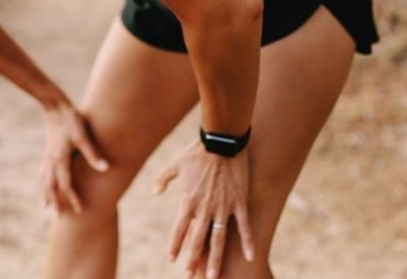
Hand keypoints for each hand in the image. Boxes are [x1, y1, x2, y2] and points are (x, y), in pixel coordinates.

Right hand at [40, 100, 108, 214]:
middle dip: (56, 202)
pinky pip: (43, 172)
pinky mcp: (47, 151)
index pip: (66, 184)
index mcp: (60, 159)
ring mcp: (47, 156)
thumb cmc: (71, 120)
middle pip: (52, 187)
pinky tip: (43, 184)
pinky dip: (43, 182)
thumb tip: (106, 169)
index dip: (73, 198)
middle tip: (59, 217)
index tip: (79, 210)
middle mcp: (51, 160)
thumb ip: (92, 154)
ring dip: (47, 195)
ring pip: (45, 180)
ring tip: (46, 207)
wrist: (55, 106)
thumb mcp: (83, 136)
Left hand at [154, 140, 255, 278]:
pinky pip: (244, 227)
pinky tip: (250, 257)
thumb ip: (163, 179)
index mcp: (188, 200)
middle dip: (192, 259)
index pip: (179, 229)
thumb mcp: (174, 164)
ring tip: (212, 276)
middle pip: (197, 240)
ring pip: (218, 240)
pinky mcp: (239, 203)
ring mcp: (223, 207)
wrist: (221, 142)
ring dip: (215, 259)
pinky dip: (247, 243)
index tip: (172, 259)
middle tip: (189, 275)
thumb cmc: (196, 151)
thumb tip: (155, 193)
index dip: (176, 245)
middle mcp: (204, 208)